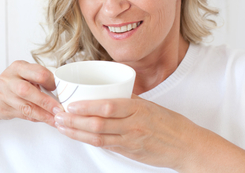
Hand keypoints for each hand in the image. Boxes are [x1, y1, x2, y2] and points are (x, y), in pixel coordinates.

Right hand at [0, 60, 63, 126]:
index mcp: (18, 67)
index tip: (59, 88)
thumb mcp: (25, 72)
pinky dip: (38, 118)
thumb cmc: (14, 81)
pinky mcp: (5, 109)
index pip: (37, 73)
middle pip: (26, 90)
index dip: (50, 81)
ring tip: (56, 119)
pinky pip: (24, 115)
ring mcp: (4, 95)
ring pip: (26, 107)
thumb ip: (40, 77)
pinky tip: (48, 120)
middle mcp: (9, 80)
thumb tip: (62, 87)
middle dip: (45, 101)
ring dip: (43, 114)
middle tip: (59, 109)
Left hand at [53, 95, 197, 168]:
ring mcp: (130, 141)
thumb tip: (107, 91)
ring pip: (97, 138)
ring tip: (61, 126)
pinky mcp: (129, 152)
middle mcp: (132, 125)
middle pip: (97, 124)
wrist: (186, 146)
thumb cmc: (169, 123)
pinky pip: (105, 146)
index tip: (71, 104)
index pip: (108, 107)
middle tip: (58, 115)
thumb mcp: (149, 105)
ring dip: (76, 133)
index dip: (86, 107)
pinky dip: (88, 141)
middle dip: (74, 121)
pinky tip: (77, 136)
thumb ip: (128, 100)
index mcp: (138, 109)